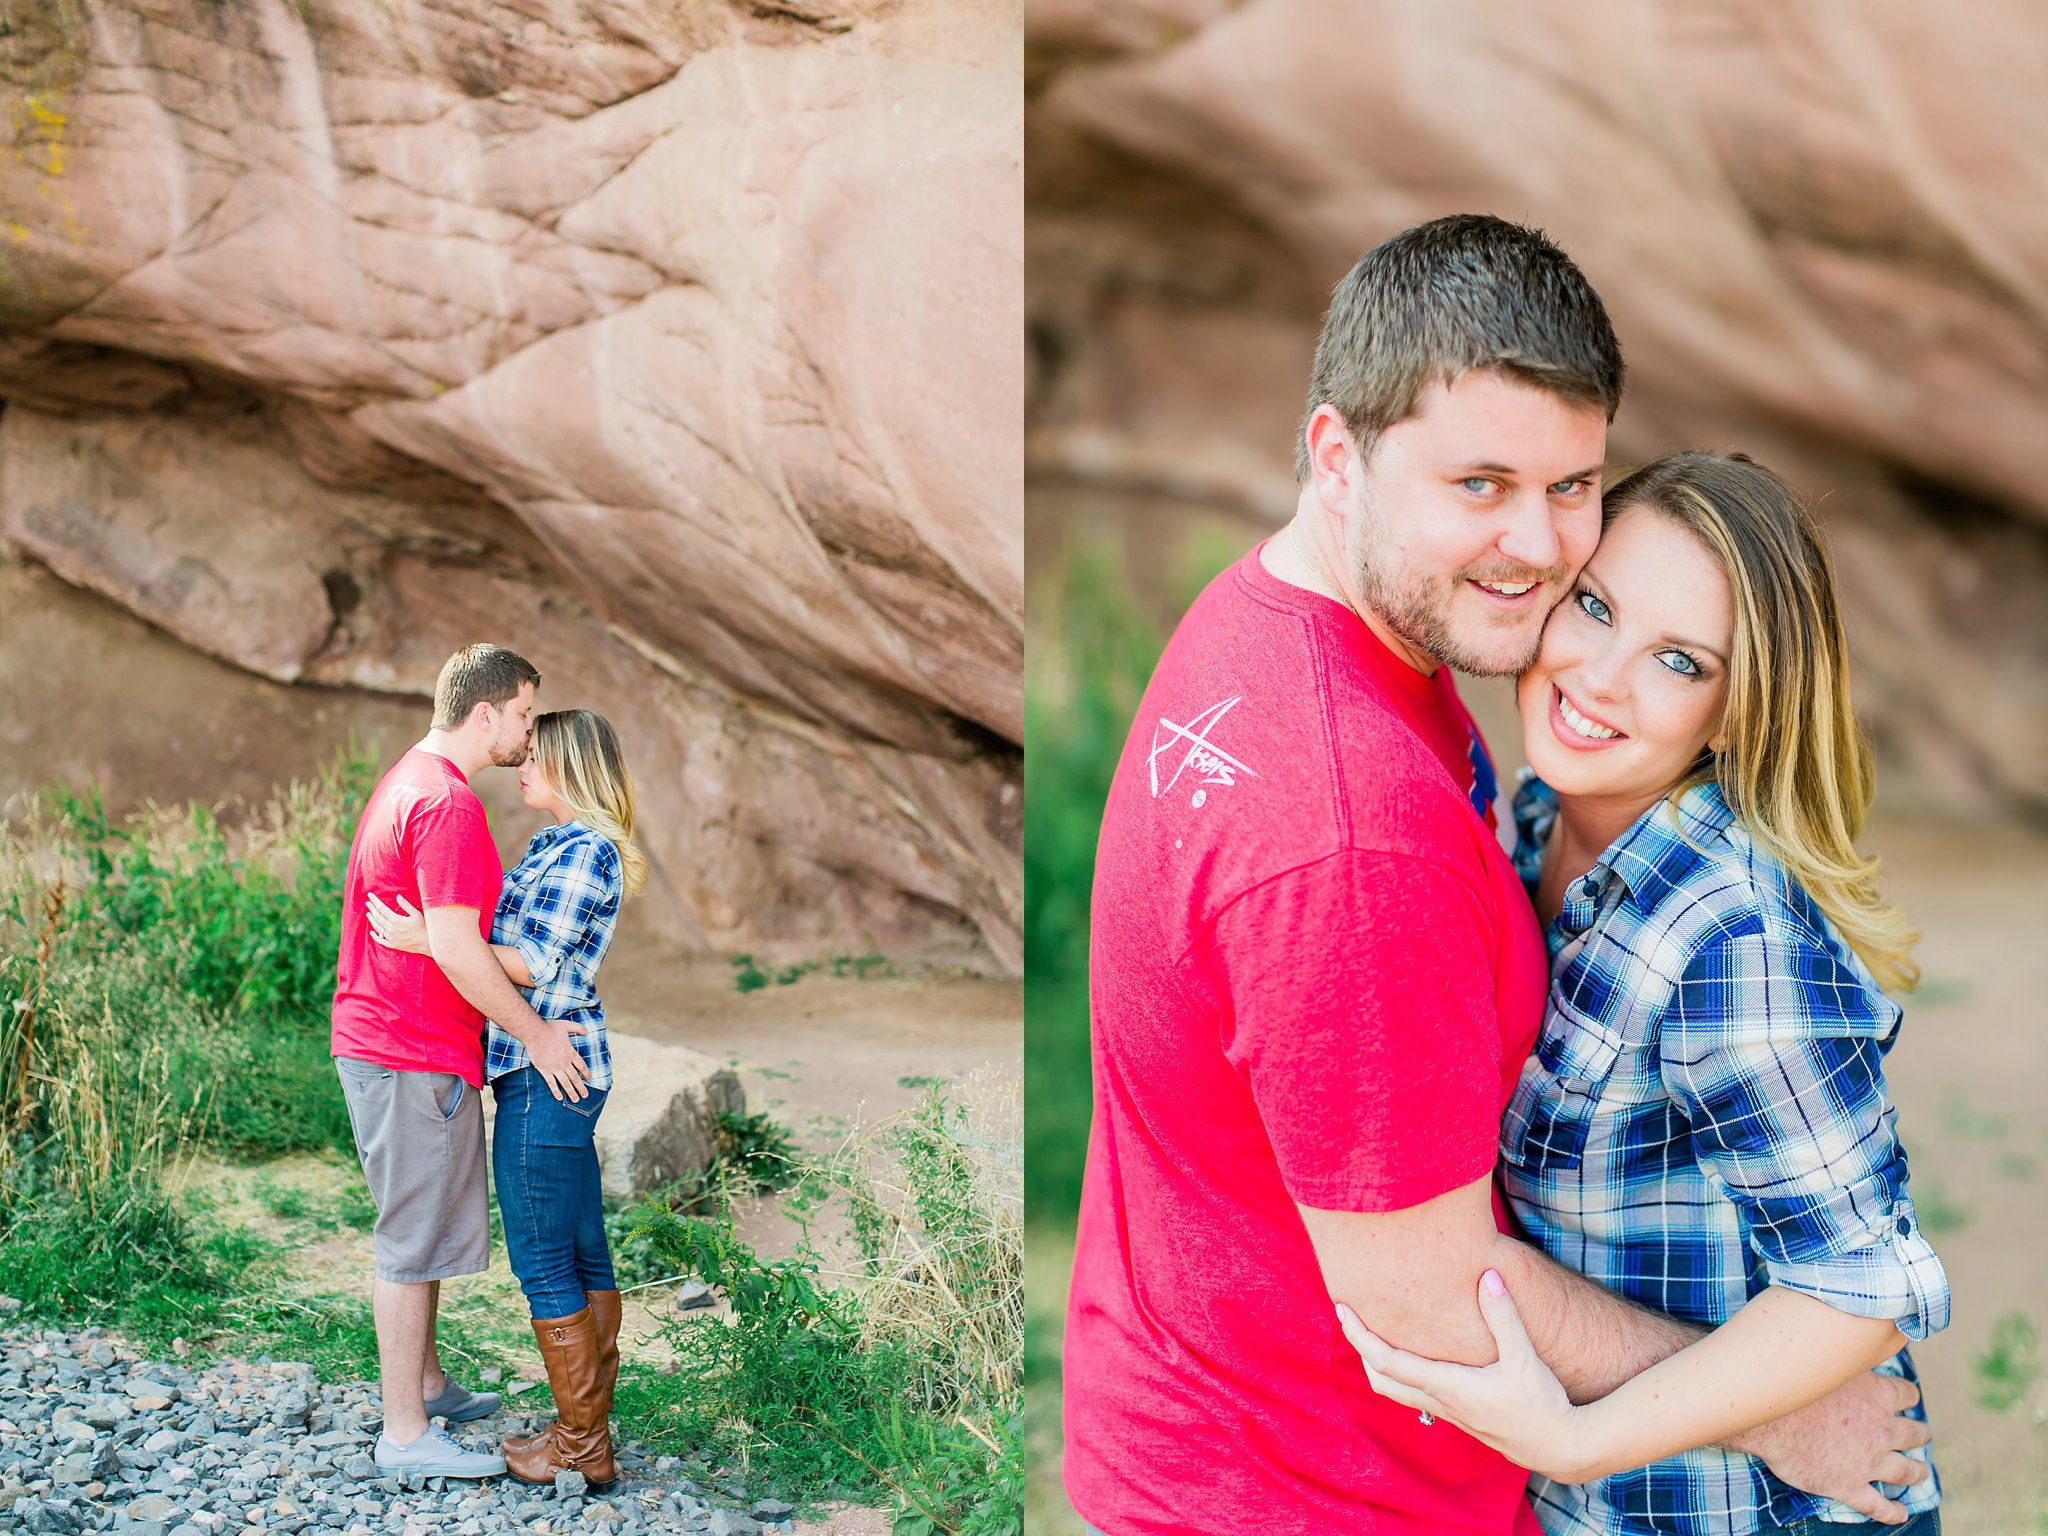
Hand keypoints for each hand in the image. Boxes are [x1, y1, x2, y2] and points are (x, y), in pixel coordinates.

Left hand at [366, 893, 431, 955]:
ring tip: (368, 913)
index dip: (375, 901)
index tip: (370, 895)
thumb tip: (398, 896)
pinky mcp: (393, 944)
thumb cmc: (424, 927)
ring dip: (372, 920)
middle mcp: (391, 929)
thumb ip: (406, 905)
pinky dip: (375, 936)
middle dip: (372, 908)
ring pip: (377, 927)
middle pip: (378, 917)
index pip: (382, 908)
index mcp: (396, 920)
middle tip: (367, 902)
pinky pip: (380, 940)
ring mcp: (391, 938)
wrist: (427, 944)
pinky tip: (372, 932)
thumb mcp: (417, 914)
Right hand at [523, 1018, 591, 1101]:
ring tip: (576, 1100)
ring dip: (571, 1092)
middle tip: (585, 1095)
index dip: (586, 1073)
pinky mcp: (544, 1070)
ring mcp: (554, 1068)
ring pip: (565, 1083)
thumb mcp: (567, 1025)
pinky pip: (551, 1083)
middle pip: (575, 1077)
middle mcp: (564, 1062)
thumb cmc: (550, 1028)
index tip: (589, 1079)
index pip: (581, 1066)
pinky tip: (559, 1098)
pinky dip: (555, 1091)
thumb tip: (587, 1031)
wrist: (535, 1033)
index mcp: (570, 1053)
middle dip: (581, 1087)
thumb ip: (578, 1028)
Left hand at [1338, 1270, 1598, 1482]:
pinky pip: (1417, 1394)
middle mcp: (1441, 1402)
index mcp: (1447, 1387)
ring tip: (1374, 1331)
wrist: (1560, 1448)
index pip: (1388, 1361)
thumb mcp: (1524, 1358)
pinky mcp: (1462, 1415)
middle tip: (1350, 1318)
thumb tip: (1488, 1275)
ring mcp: (1450, 1412)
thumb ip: (1504, 1317)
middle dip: (1361, 1349)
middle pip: (1382, 1380)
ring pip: (1398, 1390)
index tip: (1342, 1310)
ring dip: (1380, 1363)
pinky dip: (1402, 1373)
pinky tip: (1414, 1355)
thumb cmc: (1541, 1405)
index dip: (1361, 1336)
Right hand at [1732, 1371, 1931, 1524]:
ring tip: (1920, 1473)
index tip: (1906, 1397)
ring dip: (1916, 1472)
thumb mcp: (1826, 1361)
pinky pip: (1878, 1505)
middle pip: (1913, 1433)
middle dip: (1919, 1434)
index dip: (1908, 1396)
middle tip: (1921, 1434)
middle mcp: (1881, 1430)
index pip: (1906, 1394)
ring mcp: (1869, 1461)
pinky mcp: (1850, 1486)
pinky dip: (1892, 1512)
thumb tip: (1849, 1337)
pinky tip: (1900, 1513)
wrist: (1767, 1419)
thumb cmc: (1791, 1385)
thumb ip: (1844, 1358)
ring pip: (1905, 1470)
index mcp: (1877, 1395)